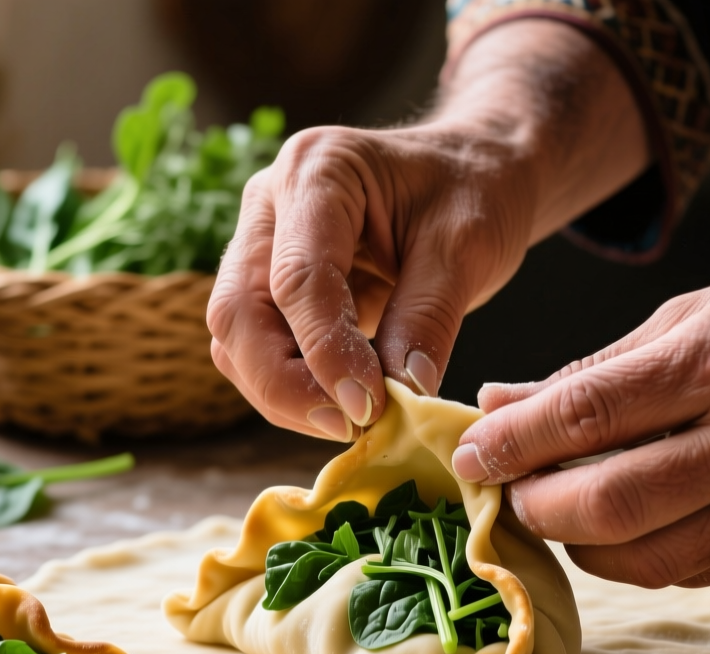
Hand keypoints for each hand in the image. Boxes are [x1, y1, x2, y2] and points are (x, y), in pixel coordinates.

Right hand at [208, 125, 537, 440]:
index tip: (368, 407)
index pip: (296, 277)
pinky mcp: (268, 284)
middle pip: (238, 312)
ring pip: (235, 339)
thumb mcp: (468, 248)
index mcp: (317, 170)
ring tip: (352, 421)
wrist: (473, 170)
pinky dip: (292, 387)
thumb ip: (427, 318)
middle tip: (349, 426)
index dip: (325, 351)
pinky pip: (256, 348)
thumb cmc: (474, 191)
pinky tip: (342, 405)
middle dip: (284, 383)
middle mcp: (269, 204)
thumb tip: (400, 397)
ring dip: (283, 394)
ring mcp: (260, 244)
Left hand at [453, 222, 709, 586]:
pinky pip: (690, 571)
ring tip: (556, 514)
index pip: (588, 415)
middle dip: (537, 508)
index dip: (513, 444)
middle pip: (611, 502)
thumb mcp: (696, 311)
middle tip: (507, 496)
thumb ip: (594, 369)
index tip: (469, 456)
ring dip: (579, 545)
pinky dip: (635, 558)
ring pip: (646, 556)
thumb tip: (499, 405)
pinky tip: (616, 531)